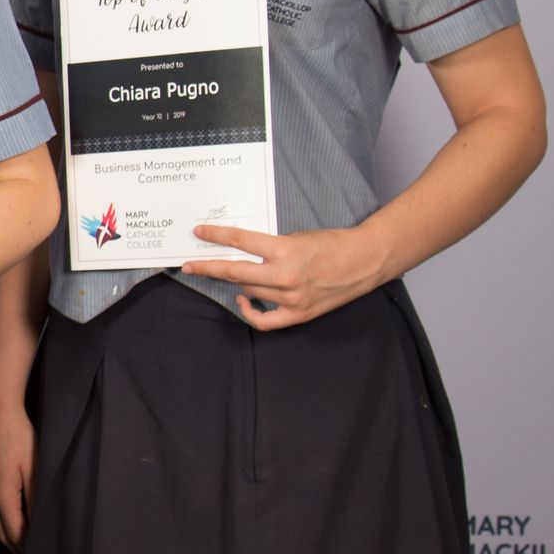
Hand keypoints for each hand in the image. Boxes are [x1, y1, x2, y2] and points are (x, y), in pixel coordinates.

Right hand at [0, 404, 35, 553]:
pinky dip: (2, 520)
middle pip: (1, 531)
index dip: (27, 548)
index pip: (15, 532)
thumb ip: (36, 498)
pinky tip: (13, 519)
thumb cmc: (19, 436)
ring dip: (9, 534)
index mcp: (2, 494)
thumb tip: (40, 524)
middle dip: (17, 547)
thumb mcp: (36, 467)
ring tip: (25, 545)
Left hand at [185, 224, 383, 330]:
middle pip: (234, 272)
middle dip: (207, 267)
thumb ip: (268, 247)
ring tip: (228, 274)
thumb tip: (238, 251)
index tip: (199, 233)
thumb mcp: (295, 237)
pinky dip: (250, 311)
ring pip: (248, 291)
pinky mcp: (299, 314)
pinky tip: (243, 300)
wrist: (364, 261)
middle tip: (189, 265)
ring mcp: (291, 298)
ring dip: (235, 283)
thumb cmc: (331, 244)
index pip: (239, 241)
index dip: (215, 236)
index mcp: (285, 250)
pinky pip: (264, 321)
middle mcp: (285, 276)